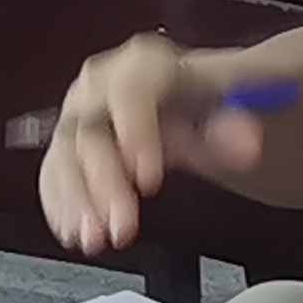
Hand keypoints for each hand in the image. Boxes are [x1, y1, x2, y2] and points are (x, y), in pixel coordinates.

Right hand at [36, 34, 264, 257]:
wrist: (202, 95)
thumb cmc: (216, 92)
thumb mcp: (241, 99)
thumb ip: (238, 120)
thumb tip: (246, 144)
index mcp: (146, 64)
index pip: (131, 91)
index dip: (135, 132)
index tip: (148, 177)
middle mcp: (104, 85)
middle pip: (91, 127)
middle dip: (103, 180)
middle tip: (123, 223)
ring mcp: (84, 114)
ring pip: (67, 153)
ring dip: (77, 199)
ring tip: (94, 238)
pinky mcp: (74, 144)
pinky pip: (56, 171)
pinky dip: (62, 202)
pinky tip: (73, 230)